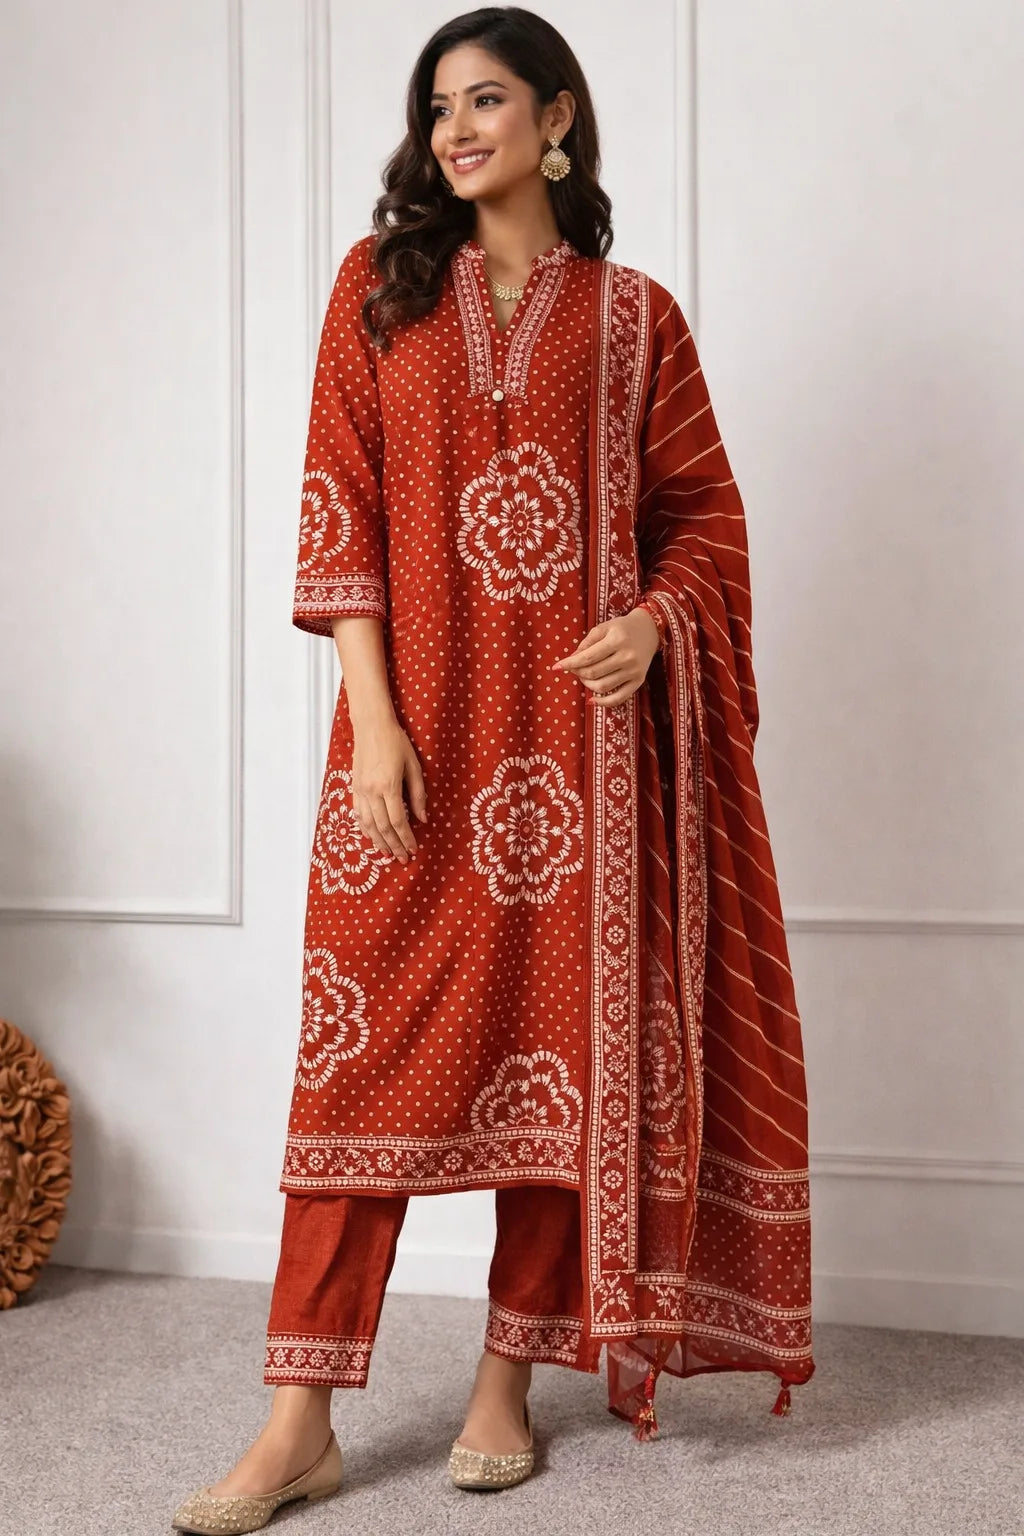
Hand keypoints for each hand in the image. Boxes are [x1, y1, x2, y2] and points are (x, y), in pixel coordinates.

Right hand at [350, 719, 426, 863]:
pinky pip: (358, 814)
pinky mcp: (354, 787)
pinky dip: (364, 828)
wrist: (371, 725)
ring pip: (368, 824)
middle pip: (383, 827)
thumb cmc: (396, 742)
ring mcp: (360, 790)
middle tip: (402, 859)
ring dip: (378, 842)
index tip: (413, 850)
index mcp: (389, 786)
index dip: (406, 839)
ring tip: (387, 854)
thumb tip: (422, 819)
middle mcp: (371, 791)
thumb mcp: (414, 766)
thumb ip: (418, 794)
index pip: (398, 821)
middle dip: (393, 846)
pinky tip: (371, 837)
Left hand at [550, 606, 660, 706]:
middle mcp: (627, 657)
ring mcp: (634, 671)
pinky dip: (603, 703)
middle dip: (577, 673)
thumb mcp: (604, 627)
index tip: (556, 667)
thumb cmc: (623, 628)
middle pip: (593, 673)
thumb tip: (571, 660)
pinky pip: (618, 699)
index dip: (569, 664)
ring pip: (602, 687)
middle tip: (573, 668)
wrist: (650, 630)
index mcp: (617, 640)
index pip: (587, 658)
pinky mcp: (638, 682)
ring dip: (587, 685)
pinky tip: (592, 700)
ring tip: (584, 676)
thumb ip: (586, 643)